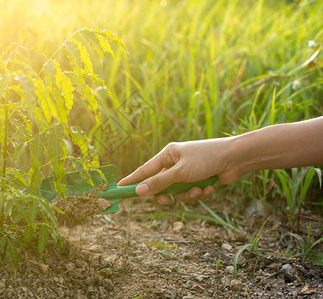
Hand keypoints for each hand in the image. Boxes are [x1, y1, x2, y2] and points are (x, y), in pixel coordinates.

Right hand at [117, 138, 241, 202]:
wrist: (237, 158)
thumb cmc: (207, 158)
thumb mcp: (181, 172)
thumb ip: (160, 183)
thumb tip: (139, 191)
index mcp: (167, 155)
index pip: (144, 170)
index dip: (132, 180)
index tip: (119, 187)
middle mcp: (175, 163)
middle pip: (160, 185)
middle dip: (166, 195)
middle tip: (166, 201)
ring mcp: (186, 173)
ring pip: (177, 193)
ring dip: (187, 195)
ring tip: (198, 190)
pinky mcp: (198, 181)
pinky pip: (190, 193)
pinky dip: (199, 193)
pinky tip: (210, 187)